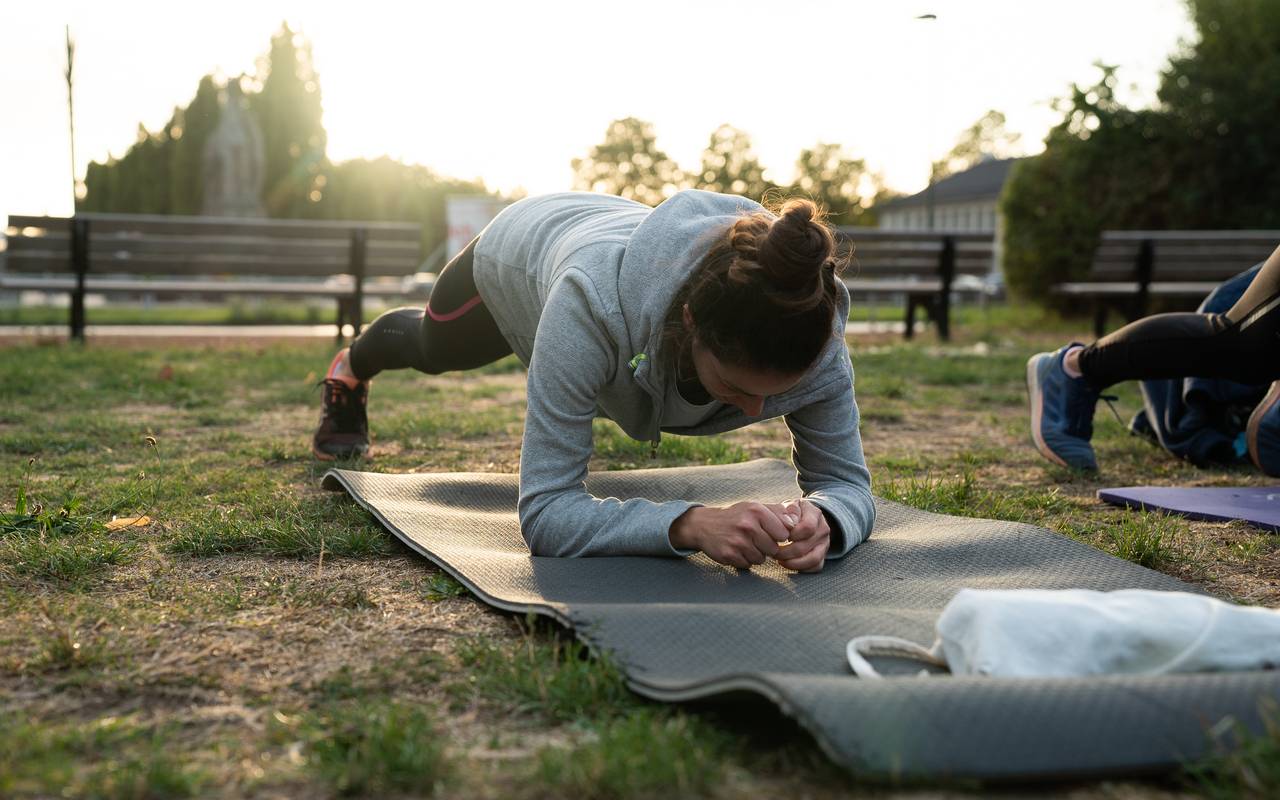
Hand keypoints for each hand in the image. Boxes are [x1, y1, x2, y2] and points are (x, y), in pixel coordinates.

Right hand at [669, 502, 792, 568]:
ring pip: (761, 559)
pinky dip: (744, 560)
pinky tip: (736, 550)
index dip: (779, 536)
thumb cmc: (736, 516)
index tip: (770, 533)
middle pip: (773, 549)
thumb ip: (778, 513)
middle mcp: (748, 525)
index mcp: (757, 511)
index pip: (784, 533)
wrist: (704, 524)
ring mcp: (738, 541)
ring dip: (755, 555)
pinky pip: (747, 565)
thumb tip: (797, 521)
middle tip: (755, 539)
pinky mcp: (729, 554)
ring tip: (744, 544)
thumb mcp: (755, 507)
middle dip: (767, 547)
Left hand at [767, 499, 829, 572]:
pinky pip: (815, 567)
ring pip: (813, 559)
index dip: (792, 535)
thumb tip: (789, 525)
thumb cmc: (791, 513)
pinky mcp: (823, 555)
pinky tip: (788, 563)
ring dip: (793, 563)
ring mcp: (825, 543)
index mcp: (815, 513)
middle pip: (805, 546)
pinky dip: (801, 568)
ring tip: (779, 560)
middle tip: (772, 551)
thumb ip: (788, 511)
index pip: (807, 527)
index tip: (778, 536)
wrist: (803, 517)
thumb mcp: (788, 505)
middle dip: (786, 552)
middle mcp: (823, 528)